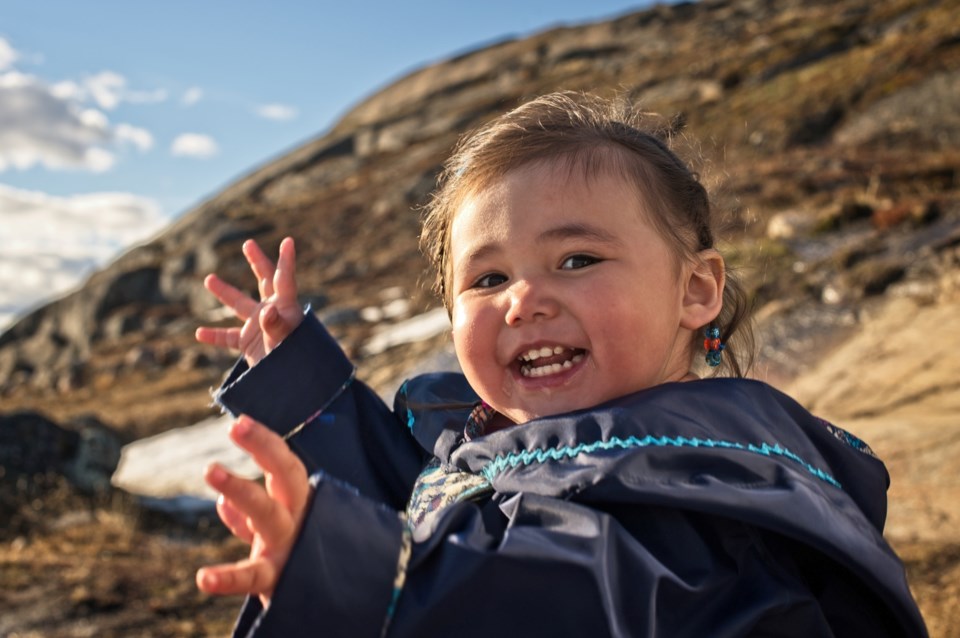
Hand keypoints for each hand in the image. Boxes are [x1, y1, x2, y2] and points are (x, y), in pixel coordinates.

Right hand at [196, 237, 303, 365]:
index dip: (286, 260)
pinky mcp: (249, 343)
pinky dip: (215, 336)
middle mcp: (272, 312)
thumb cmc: (297, 360)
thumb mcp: (287, 343)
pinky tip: (199, 333)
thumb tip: (266, 311)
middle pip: (264, 282)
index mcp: (286, 308)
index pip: (284, 280)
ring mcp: (259, 327)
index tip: (289, 241)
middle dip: (257, 262)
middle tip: (248, 244)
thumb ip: (277, 327)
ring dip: (225, 292)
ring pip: (239, 305)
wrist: (295, 384)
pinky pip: (228, 337)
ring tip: (209, 279)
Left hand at [196, 415, 309, 604]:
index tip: (239, 421)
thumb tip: (222, 504)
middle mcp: (299, 518)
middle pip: (286, 476)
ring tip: (210, 468)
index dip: (265, 442)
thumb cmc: (296, 560)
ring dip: (239, 489)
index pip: (285, 465)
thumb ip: (249, 518)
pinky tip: (203, 577)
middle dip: (264, 448)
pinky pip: (252, 576)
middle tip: (235, 426)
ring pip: (267, 513)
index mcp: (298, 503)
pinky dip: (228, 578)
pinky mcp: (278, 579)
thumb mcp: (274, 533)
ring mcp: (289, 547)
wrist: (324, 604)